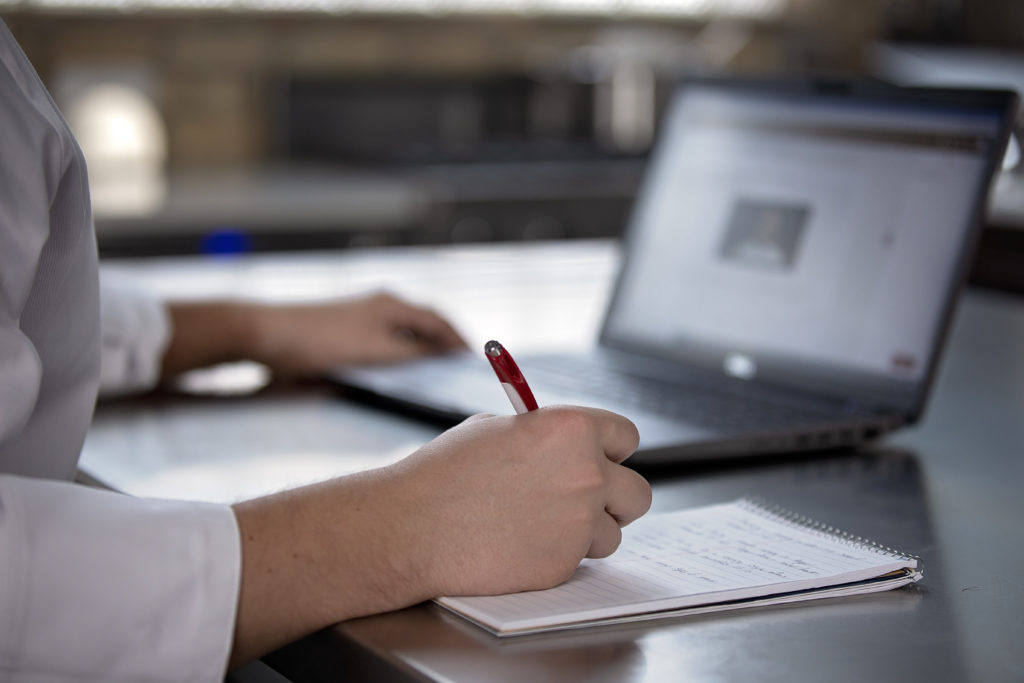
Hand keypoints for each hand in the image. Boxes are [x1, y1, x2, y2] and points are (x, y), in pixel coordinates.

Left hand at [163, 291, 466, 378]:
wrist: (267, 335)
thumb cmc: (321, 341)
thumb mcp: (376, 352)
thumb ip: (413, 352)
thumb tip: (441, 352)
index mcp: (392, 305)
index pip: (438, 320)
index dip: (458, 339)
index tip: (473, 357)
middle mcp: (380, 304)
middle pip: (423, 322)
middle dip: (443, 341)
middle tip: (458, 363)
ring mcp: (362, 315)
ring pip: (403, 330)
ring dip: (421, 346)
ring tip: (434, 368)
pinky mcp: (346, 328)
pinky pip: (385, 338)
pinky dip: (400, 351)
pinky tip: (397, 369)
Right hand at [229, 405, 650, 665]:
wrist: (413, 527)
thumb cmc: (444, 474)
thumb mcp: (497, 430)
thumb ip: (545, 436)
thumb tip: (568, 443)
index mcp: (571, 429)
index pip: (626, 437)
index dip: (611, 449)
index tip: (600, 458)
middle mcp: (586, 474)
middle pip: (638, 492)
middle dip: (615, 497)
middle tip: (587, 501)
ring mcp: (577, 522)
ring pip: (613, 533)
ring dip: (588, 532)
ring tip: (542, 525)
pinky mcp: (563, 564)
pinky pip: (580, 561)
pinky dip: (559, 556)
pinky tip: (522, 545)